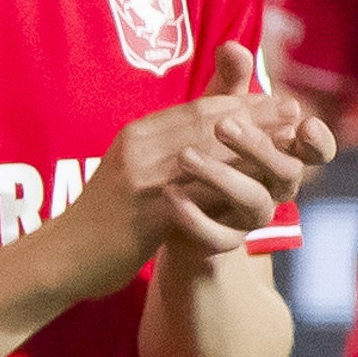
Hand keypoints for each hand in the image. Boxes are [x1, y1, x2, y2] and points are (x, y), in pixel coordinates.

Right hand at [52, 44, 330, 283]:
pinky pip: (199, 194)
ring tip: (290, 142)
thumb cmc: (102, 216)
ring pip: (208, 153)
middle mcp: (138, 149)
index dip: (241, 101)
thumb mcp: (129, 171)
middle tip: (294, 109)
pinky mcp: (147, 213)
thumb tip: (202, 132)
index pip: (196, 108)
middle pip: (206, 123)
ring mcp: (141, 180)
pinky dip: (233, 185)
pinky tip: (263, 187)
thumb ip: (163, 147)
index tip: (277, 99)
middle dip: (255, 114)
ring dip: (253, 145)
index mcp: (135, 134)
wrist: (63, 257)